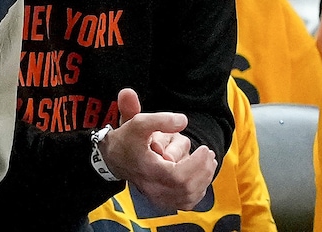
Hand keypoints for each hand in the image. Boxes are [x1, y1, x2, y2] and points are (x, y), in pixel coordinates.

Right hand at [99, 88, 216, 209]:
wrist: (113, 158)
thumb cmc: (127, 139)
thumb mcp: (139, 122)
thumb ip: (160, 119)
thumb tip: (183, 121)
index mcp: (148, 170)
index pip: (179, 176)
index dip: (197, 164)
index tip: (204, 149)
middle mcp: (152, 188)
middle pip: (187, 188)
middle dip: (204, 170)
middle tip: (209, 154)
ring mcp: (158, 197)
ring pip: (189, 198)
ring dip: (203, 180)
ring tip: (208, 163)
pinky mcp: (162, 201)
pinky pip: (186, 203)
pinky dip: (197, 191)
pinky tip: (200, 176)